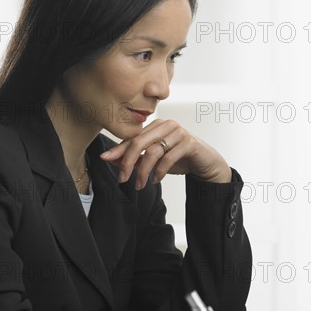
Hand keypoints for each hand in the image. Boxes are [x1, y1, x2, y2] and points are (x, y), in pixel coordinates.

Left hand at [99, 118, 231, 187]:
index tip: (104, 159)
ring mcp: (178, 132)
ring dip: (143, 171)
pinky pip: (168, 158)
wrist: (206, 164)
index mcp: (156, 126)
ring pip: (152, 151)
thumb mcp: (155, 160)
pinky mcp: (189, 143)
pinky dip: (159, 171)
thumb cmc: (180, 160)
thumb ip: (136, 159)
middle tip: (122, 179)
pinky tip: (156, 180)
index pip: (132, 137)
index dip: (118, 149)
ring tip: (140, 185)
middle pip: (139, 142)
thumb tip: (112, 161)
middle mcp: (166, 125)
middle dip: (127, 162)